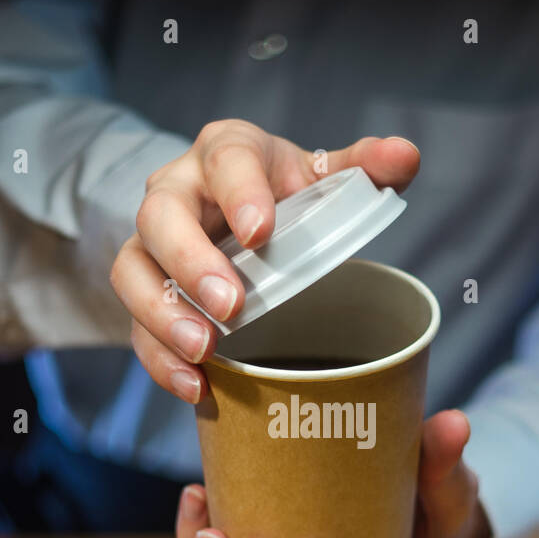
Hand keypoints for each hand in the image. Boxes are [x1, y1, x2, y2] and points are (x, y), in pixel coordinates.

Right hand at [109, 119, 419, 403]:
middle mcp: (177, 191)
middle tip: (231, 305)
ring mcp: (152, 244)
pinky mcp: (145, 292)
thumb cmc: (285, 196)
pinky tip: (196, 385)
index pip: (226, 160)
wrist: (241, 218)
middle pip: (161, 215)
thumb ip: (367, 167)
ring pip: (133, 270)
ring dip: (163, 313)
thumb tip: (405, 156)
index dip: (240, 193)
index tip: (261, 233)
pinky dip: (160, 358)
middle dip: (191, 262)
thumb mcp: (325, 176)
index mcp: (226, 152)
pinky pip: (135, 325)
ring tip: (204, 349)